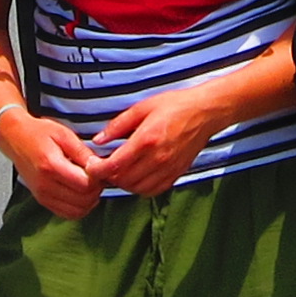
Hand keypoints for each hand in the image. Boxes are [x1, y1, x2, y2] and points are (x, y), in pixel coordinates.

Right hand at [2, 110, 108, 219]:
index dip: (99, 178)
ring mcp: (42, 196)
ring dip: (89, 200)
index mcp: (51, 166)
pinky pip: (67, 214)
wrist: (15, 138)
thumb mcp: (64, 135)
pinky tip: (80, 193)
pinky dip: (79, 207)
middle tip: (97, 175)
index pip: (85, 184)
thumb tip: (101, 166)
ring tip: (89, 183)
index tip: (99, 168)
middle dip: (96, 189)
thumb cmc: (38, 133)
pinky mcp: (42, 201)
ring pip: (77, 211)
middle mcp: (45, 185)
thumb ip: (83, 153)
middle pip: (84, 200)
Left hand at [87, 83, 227, 197]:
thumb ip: (117, 125)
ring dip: (123, 183)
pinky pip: (153, 190)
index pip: (115, 166)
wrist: (205, 113)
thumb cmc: (174, 105)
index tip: (90, 166)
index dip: (97, 170)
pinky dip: (139, 188)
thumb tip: (97, 140)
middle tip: (101, 167)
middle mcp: (157, 159)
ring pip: (136, 189)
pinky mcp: (176, 174)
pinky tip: (136, 176)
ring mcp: (168, 169)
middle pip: (123, 180)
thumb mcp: (142, 107)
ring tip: (118, 171)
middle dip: (107, 177)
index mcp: (146, 140)